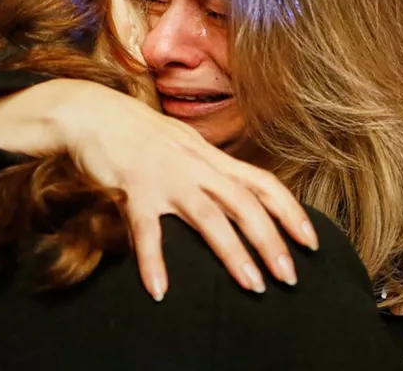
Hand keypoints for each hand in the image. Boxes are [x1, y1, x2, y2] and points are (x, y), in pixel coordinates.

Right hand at [0, 79, 318, 299]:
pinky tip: (160, 290)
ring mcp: (166, 177)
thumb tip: (237, 193)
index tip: (311, 241)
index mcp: (211, 157)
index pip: (262, 182)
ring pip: (209, 216)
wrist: (92, 112)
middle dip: (271, 240)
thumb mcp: (184, 145)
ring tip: (252, 284)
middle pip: (245, 203)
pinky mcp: (133, 188)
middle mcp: (196, 165)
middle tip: (289, 277)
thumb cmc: (139, 132)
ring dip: (233, 252)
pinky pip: (146, 229)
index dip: (290, 211)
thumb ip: (209, 168)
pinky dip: (153, 260)